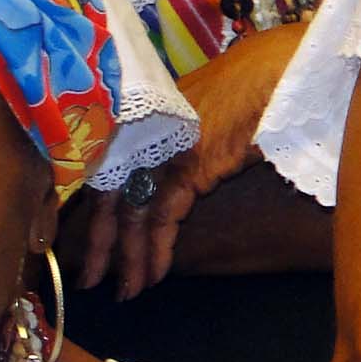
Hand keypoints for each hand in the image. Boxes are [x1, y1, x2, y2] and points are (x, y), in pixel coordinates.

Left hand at [78, 22, 305, 296]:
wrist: (272, 70)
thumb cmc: (242, 86)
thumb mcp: (193, 115)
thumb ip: (171, 140)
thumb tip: (162, 178)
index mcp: (137, 120)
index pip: (102, 171)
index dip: (95, 210)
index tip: (89, 241)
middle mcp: (140, 134)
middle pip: (107, 196)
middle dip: (99, 244)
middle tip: (88, 281)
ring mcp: (161, 149)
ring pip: (131, 213)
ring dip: (129, 258)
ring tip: (127, 291)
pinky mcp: (186, 166)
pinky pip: (161, 217)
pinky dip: (157, 250)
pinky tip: (155, 274)